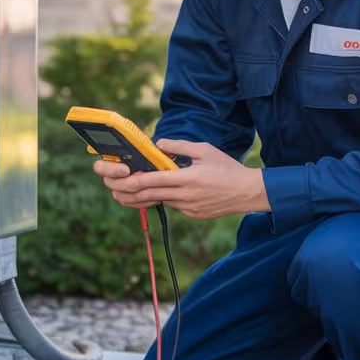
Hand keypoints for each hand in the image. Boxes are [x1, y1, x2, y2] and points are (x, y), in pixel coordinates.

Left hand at [92, 140, 269, 219]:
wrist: (248, 193)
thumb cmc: (227, 168)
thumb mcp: (204, 150)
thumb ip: (179, 147)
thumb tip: (157, 145)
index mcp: (186, 179)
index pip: (151, 182)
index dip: (130, 181)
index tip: (116, 178)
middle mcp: (184, 196)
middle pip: (148, 196)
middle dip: (127, 192)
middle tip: (112, 188)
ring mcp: (188, 208)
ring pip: (158, 202)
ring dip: (140, 199)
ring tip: (122, 194)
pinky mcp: (192, 214)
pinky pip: (172, 206)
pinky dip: (161, 200)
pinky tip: (152, 195)